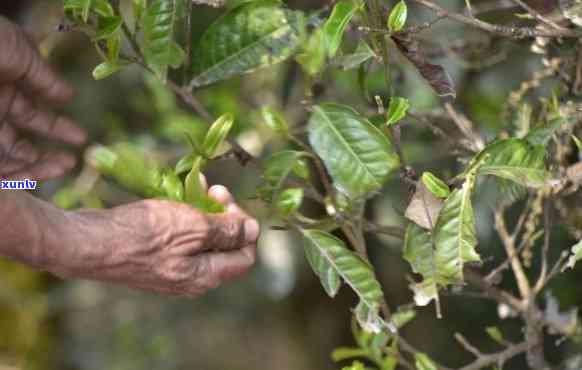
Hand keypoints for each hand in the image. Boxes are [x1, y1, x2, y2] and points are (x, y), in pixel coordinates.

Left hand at [0, 16, 85, 180]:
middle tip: (71, 162)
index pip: (32, 115)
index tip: (80, 138)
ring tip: (62, 168)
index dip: (57, 129)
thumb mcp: (19, 52)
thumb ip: (44, 77)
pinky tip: (32, 177)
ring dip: (36, 168)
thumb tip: (68, 96)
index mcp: (1, 89)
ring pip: (8, 159)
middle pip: (21, 144)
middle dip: (48, 155)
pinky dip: (12, 177)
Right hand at [49, 185, 259, 296]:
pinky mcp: (154, 259)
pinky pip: (180, 239)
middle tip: (214, 190)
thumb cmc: (142, 235)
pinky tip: (177, 196)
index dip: (245, 228)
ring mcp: (171, 270)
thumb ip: (226, 232)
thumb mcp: (192, 227)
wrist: (88, 244)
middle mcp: (192, 279)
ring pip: (201, 240)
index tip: (229, 202)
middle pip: (224, 247)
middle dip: (224, 216)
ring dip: (204, 212)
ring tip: (197, 186)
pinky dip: (183, 217)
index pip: (245, 256)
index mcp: (206, 277)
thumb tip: (254, 231)